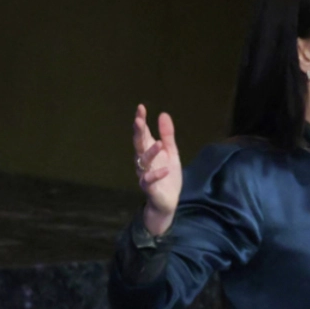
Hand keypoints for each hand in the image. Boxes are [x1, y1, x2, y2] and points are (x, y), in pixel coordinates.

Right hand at [132, 104, 181, 235]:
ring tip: (159, 143)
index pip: (143, 133)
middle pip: (139, 144)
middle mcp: (143, 161)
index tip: (141, 107)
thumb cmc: (167, 176)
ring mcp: (144, 173)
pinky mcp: (149, 187)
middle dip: (138, 132)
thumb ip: (167, 135)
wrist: (167, 201)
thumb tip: (163, 114)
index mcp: (148, 151)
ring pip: (144, 161)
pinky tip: (165, 169)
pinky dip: (157, 174)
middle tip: (139, 121)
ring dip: (151, 152)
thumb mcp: (171, 153)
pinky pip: (150, 180)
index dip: (141, 120)